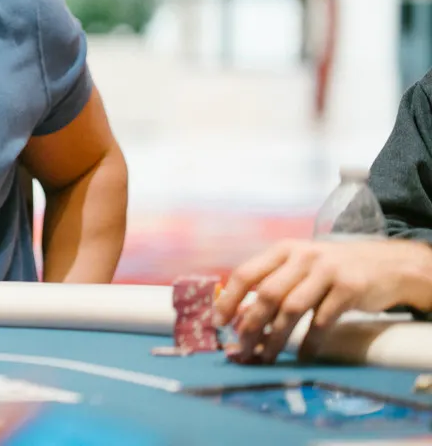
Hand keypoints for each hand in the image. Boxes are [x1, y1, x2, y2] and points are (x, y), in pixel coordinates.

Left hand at [214, 238, 431, 363]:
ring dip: (275, 338)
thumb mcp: (301, 267)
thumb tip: (241, 317)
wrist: (388, 264)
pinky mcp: (350, 288)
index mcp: (283, 249)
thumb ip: (274, 284)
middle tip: (241, 349)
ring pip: (291, 309)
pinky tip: (303, 356)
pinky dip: (309, 342)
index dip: (229, 299)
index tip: (218, 323)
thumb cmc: (333, 270)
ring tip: (266, 357)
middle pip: (267, 294)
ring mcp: (327, 270)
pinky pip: (322, 321)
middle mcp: (302, 256)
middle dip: (250, 325)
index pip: (246, 273)